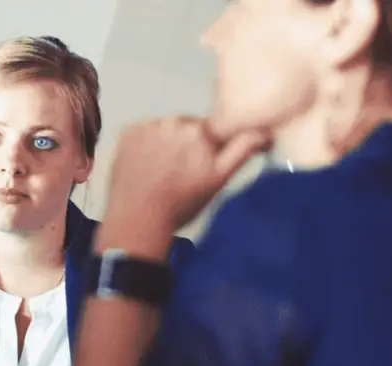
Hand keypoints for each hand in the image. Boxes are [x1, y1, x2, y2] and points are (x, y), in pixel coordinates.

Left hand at [103, 116, 267, 236]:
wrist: (138, 218)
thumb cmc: (181, 203)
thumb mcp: (219, 179)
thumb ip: (242, 149)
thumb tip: (264, 131)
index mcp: (201, 130)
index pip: (216, 129)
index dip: (213, 145)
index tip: (206, 160)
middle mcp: (174, 121)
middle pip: (189, 127)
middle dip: (190, 144)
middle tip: (183, 172)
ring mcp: (148, 125)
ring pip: (166, 129)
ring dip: (168, 143)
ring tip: (162, 171)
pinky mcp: (127, 132)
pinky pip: (144, 132)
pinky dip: (146, 144)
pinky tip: (146, 165)